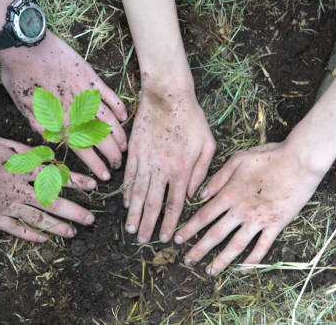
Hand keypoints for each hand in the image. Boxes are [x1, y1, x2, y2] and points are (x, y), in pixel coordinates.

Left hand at [0, 32, 127, 180]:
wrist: (25, 45)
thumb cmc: (18, 76)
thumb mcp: (23, 108)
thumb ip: (39, 126)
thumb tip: (51, 143)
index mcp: (58, 122)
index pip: (82, 151)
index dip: (96, 166)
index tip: (104, 177)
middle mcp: (75, 111)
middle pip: (100, 139)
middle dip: (112, 156)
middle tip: (118, 166)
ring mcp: (85, 94)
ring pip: (109, 121)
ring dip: (119, 136)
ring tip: (125, 148)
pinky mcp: (90, 77)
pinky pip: (110, 95)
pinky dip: (119, 107)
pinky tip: (124, 117)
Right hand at [0, 135, 96, 241]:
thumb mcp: (0, 142)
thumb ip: (23, 149)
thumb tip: (44, 152)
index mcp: (22, 168)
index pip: (56, 175)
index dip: (76, 181)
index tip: (93, 186)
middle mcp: (19, 189)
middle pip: (52, 202)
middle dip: (74, 211)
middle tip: (90, 220)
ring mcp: (6, 205)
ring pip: (38, 218)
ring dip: (57, 227)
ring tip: (72, 234)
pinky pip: (15, 228)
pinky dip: (29, 235)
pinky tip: (42, 240)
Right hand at [123, 76, 215, 243]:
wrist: (168, 95)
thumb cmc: (192, 117)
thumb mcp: (208, 144)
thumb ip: (202, 171)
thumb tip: (193, 193)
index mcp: (183, 169)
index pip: (175, 203)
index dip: (170, 223)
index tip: (166, 237)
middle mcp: (163, 169)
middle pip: (154, 204)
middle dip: (148, 225)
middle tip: (143, 241)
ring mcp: (146, 160)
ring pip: (139, 194)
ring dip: (134, 214)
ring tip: (131, 229)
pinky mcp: (135, 151)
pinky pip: (129, 176)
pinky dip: (127, 192)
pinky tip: (126, 203)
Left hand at [174, 141, 325, 275]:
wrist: (299, 161)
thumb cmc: (269, 156)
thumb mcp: (238, 159)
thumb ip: (218, 177)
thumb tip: (201, 194)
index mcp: (230, 194)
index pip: (203, 216)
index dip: (189, 229)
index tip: (178, 239)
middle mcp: (241, 210)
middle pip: (215, 234)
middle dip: (199, 249)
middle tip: (187, 261)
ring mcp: (258, 219)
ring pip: (235, 245)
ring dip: (221, 260)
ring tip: (210, 272)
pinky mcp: (276, 224)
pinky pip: (262, 247)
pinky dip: (253, 260)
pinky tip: (243, 269)